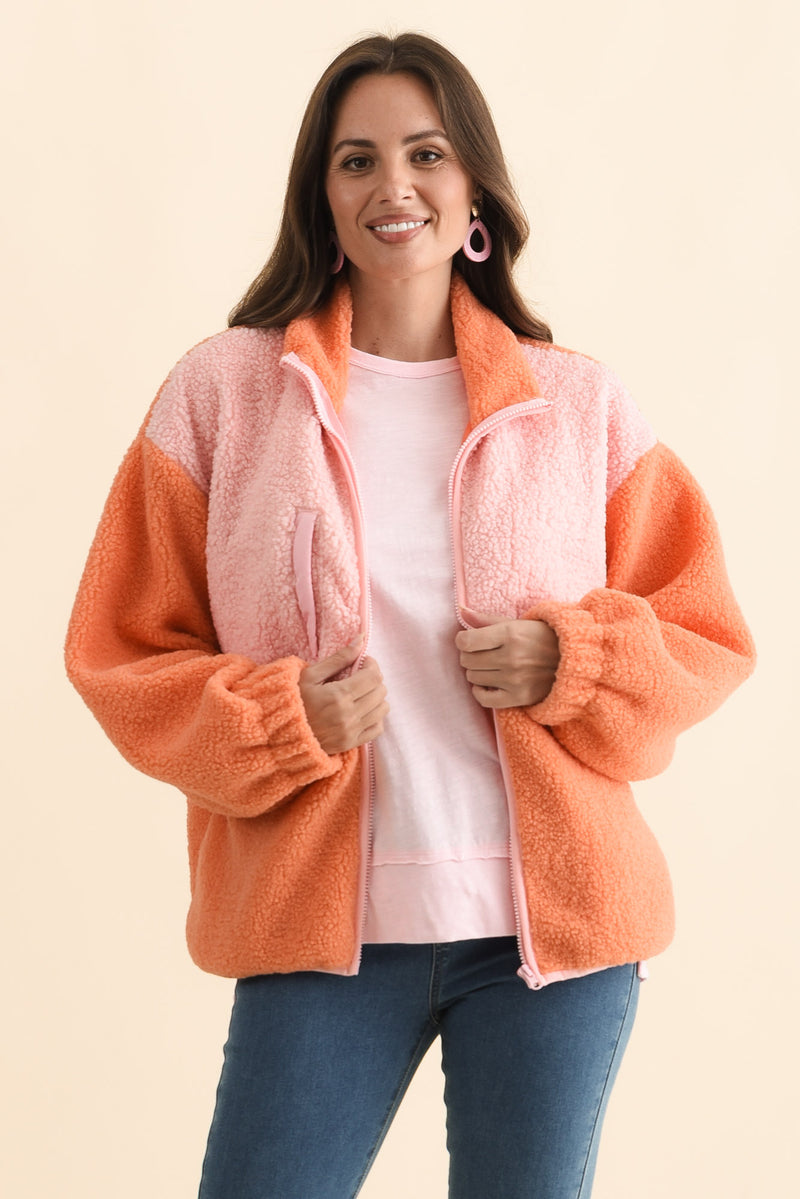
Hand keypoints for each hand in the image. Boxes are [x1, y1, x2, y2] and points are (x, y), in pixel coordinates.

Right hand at [299, 636, 388, 753]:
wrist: (279, 732)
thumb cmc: (293, 700)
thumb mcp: (310, 674)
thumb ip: (339, 657)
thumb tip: (361, 639)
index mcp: (339, 695)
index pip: (373, 676)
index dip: (372, 665)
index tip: (362, 663)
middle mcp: (349, 715)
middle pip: (380, 691)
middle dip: (374, 679)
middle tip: (360, 676)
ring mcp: (351, 731)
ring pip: (383, 709)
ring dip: (376, 697)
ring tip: (361, 693)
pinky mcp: (351, 743)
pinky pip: (377, 728)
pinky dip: (375, 716)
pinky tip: (363, 710)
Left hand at [455, 610, 559, 708]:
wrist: (573, 660)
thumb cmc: (542, 638)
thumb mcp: (517, 623)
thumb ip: (487, 620)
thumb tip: (461, 611)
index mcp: (510, 634)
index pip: (466, 642)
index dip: (462, 640)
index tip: (468, 640)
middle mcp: (511, 657)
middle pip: (467, 660)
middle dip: (469, 655)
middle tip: (480, 653)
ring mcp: (515, 679)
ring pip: (473, 678)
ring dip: (476, 672)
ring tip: (489, 666)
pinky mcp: (519, 697)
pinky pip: (484, 699)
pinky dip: (480, 692)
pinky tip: (486, 684)